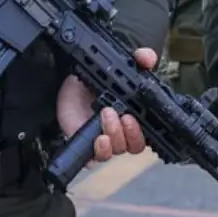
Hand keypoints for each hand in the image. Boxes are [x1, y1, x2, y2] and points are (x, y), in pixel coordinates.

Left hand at [57, 48, 156, 163]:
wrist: (67, 84)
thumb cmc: (95, 79)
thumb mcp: (116, 65)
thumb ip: (136, 59)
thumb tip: (147, 57)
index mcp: (134, 116)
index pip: (149, 131)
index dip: (149, 128)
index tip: (140, 114)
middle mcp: (121, 132)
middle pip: (136, 145)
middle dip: (132, 133)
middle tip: (124, 116)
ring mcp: (104, 140)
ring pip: (118, 150)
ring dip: (115, 134)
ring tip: (105, 113)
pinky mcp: (86, 146)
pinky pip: (96, 159)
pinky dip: (101, 151)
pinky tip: (99, 138)